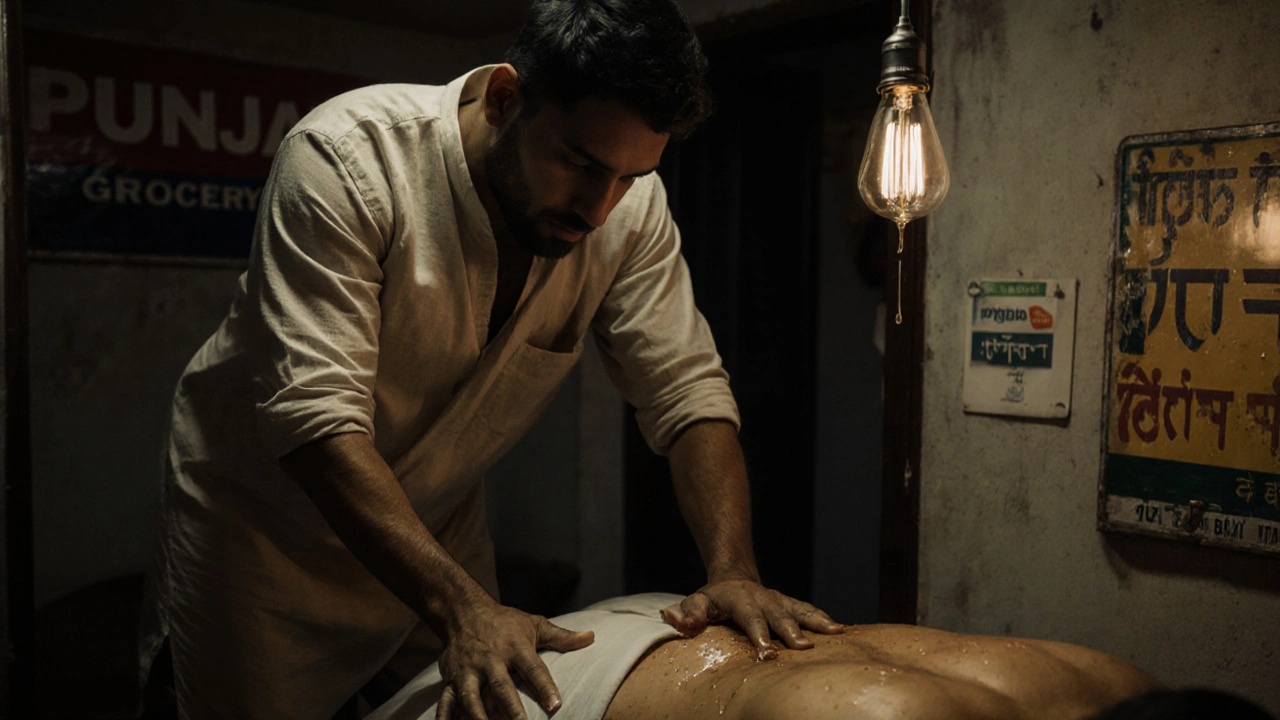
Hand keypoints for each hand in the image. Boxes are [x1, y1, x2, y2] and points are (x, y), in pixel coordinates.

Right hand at [436, 599, 593, 719]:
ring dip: (478, 718)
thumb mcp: (534, 624)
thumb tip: (591, 638)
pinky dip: (445, 718)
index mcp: (514, 646)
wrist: (463, 611)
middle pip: (501, 686)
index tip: (556, 705)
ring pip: (471, 697)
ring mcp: (468, 670)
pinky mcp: (451, 679)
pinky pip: (446, 702)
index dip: (544, 686)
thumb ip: (561, 637)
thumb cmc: (505, 622)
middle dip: (511, 709)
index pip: (532, 668)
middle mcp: (490, 659)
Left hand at [660, 579, 842, 651]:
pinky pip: (810, 611)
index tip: (766, 652)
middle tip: (803, 648)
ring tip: (836, 632)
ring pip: (800, 609)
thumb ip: (687, 614)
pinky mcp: (792, 605)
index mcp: (740, 599)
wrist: (734, 579)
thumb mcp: (695, 603)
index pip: (749, 617)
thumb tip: (678, 622)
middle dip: (791, 631)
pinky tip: (842, 631)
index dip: (758, 634)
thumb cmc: (712, 600)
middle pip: (779, 615)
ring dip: (818, 621)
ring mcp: (780, 600)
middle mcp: (764, 598)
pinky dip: (825, 619)